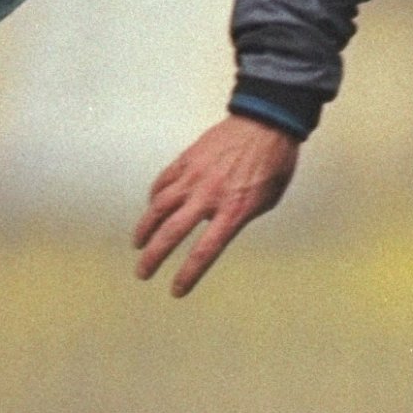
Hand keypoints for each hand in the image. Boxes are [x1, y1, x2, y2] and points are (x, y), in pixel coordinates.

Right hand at [134, 115, 301, 296]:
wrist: (267, 122)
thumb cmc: (274, 163)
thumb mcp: (266, 201)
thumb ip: (240, 217)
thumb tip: (217, 228)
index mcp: (234, 210)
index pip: (204, 252)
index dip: (188, 275)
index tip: (176, 290)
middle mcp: (209, 196)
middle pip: (172, 233)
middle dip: (153, 257)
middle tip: (143, 272)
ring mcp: (195, 176)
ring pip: (159, 207)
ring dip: (145, 229)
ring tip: (139, 244)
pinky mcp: (187, 159)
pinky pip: (163, 182)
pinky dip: (154, 197)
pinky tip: (152, 207)